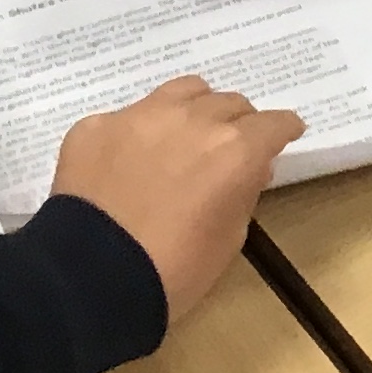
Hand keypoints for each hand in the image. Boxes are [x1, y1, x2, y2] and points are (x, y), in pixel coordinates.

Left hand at [49, 75, 303, 319]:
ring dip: (194, 110)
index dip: (282, 131)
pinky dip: (138, 135)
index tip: (283, 138)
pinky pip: (127, 117)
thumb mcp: (230, 238)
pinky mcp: (95, 127)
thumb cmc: (173, 271)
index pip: (275, 123)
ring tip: (183, 137)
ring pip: (182, 92)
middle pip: (230, 103)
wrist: (88, 280)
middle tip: (228, 149)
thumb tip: (247, 168)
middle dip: (238, 123)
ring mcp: (139, 117)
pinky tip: (127, 164)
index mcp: (234, 149)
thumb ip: (244, 192)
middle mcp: (191, 120)